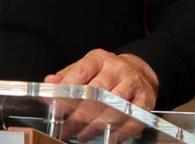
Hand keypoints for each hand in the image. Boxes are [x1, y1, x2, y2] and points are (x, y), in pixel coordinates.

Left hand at [44, 50, 158, 142]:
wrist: (139, 71)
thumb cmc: (106, 72)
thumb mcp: (85, 68)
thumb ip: (66, 76)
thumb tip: (49, 82)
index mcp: (99, 59)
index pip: (81, 72)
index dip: (67, 90)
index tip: (56, 107)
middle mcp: (117, 69)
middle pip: (98, 93)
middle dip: (80, 114)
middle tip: (67, 128)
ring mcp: (133, 84)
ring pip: (114, 107)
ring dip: (97, 125)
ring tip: (83, 135)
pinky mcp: (145, 100)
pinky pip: (133, 119)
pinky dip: (120, 132)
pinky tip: (108, 138)